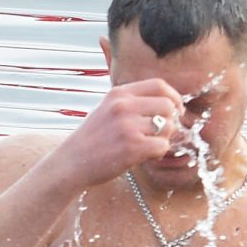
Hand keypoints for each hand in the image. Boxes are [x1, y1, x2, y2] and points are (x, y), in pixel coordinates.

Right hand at [45, 76, 189, 192]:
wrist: (71, 162)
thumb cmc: (93, 138)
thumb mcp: (107, 108)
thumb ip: (132, 101)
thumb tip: (168, 102)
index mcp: (118, 93)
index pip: (159, 85)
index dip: (173, 97)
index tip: (175, 110)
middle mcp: (123, 106)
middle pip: (168, 106)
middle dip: (171, 120)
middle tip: (162, 133)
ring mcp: (128, 126)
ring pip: (168, 127)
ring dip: (164, 138)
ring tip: (148, 145)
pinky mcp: (132, 148)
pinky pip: (163, 146)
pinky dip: (158, 153)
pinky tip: (145, 156)